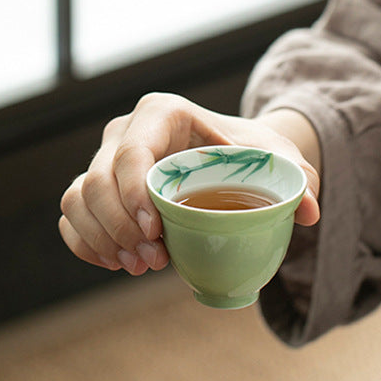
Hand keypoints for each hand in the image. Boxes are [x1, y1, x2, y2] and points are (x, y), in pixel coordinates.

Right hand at [58, 92, 320, 275]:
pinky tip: (116, 264)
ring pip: (78, 197)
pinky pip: (71, 214)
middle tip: (153, 261)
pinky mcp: (96, 186)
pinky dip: (85, 242)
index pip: (132, 151)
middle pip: (97, 179)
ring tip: (140, 267)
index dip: (133, 194)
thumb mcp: (278, 162)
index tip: (155, 232)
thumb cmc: (250, 155)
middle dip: (119, 227)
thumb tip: (309, 212)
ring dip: (101, 239)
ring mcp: (105, 158)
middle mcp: (125, 131)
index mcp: (162, 113)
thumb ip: (299, 181)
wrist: (231, 158)